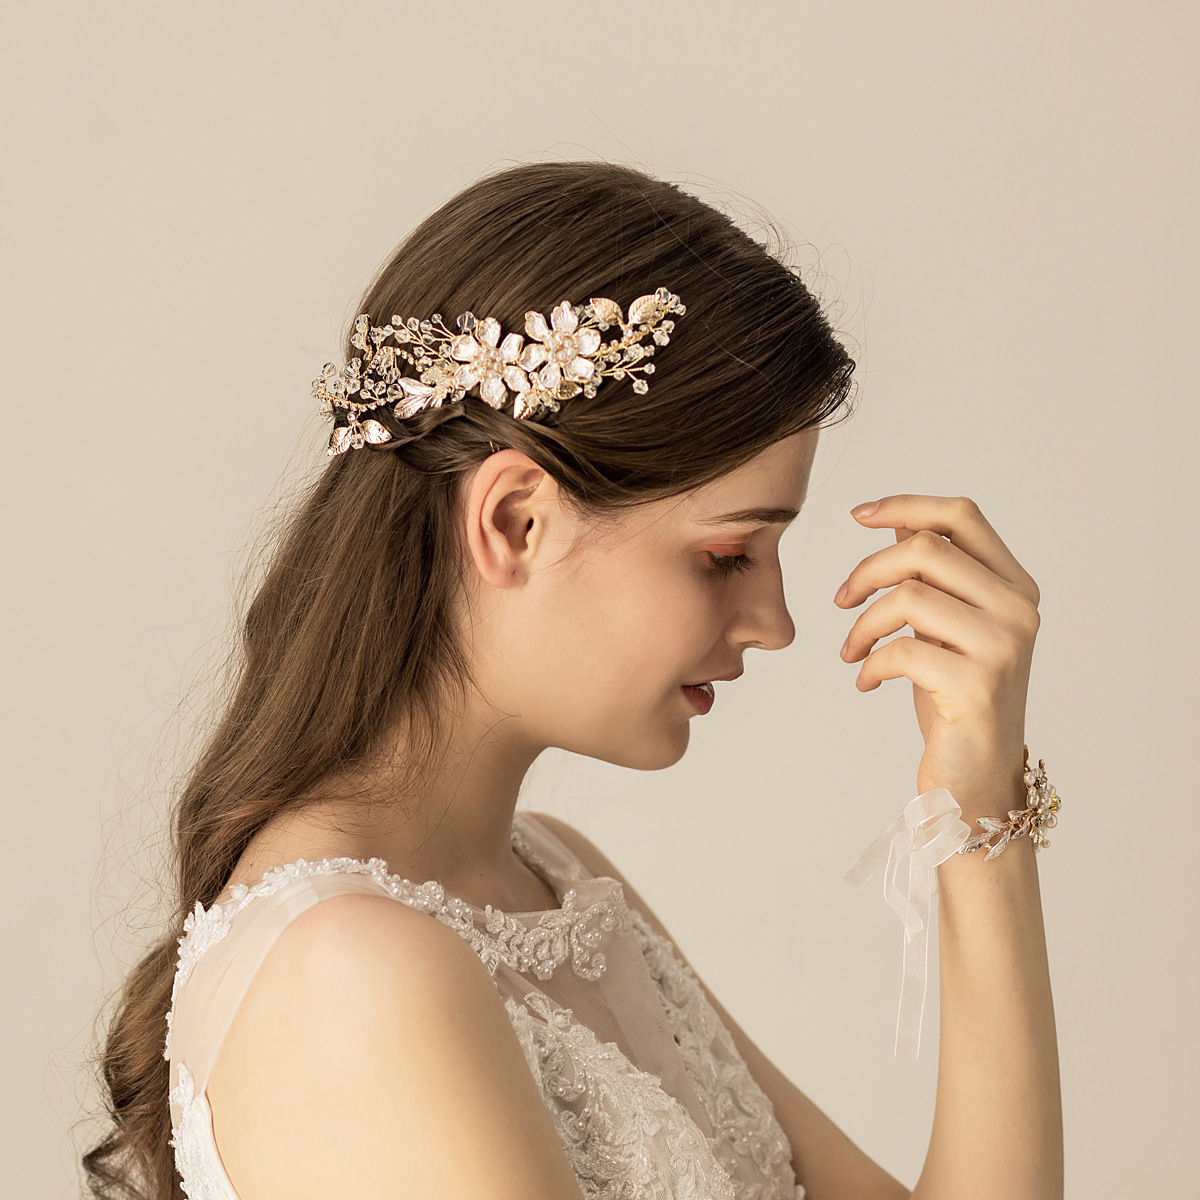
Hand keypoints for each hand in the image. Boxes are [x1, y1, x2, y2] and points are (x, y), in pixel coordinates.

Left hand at [833, 495, 1041, 808]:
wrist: (976, 778)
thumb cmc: (955, 698)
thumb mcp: (943, 627)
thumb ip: (933, 578)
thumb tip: (899, 522)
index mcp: (1015, 585)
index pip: (962, 516)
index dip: (906, 504)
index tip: (858, 515)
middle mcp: (1018, 609)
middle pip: (925, 549)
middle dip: (867, 570)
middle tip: (841, 601)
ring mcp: (1002, 647)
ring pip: (908, 596)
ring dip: (863, 623)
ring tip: (851, 651)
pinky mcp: (976, 686)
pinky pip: (900, 650)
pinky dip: (869, 664)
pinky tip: (864, 682)